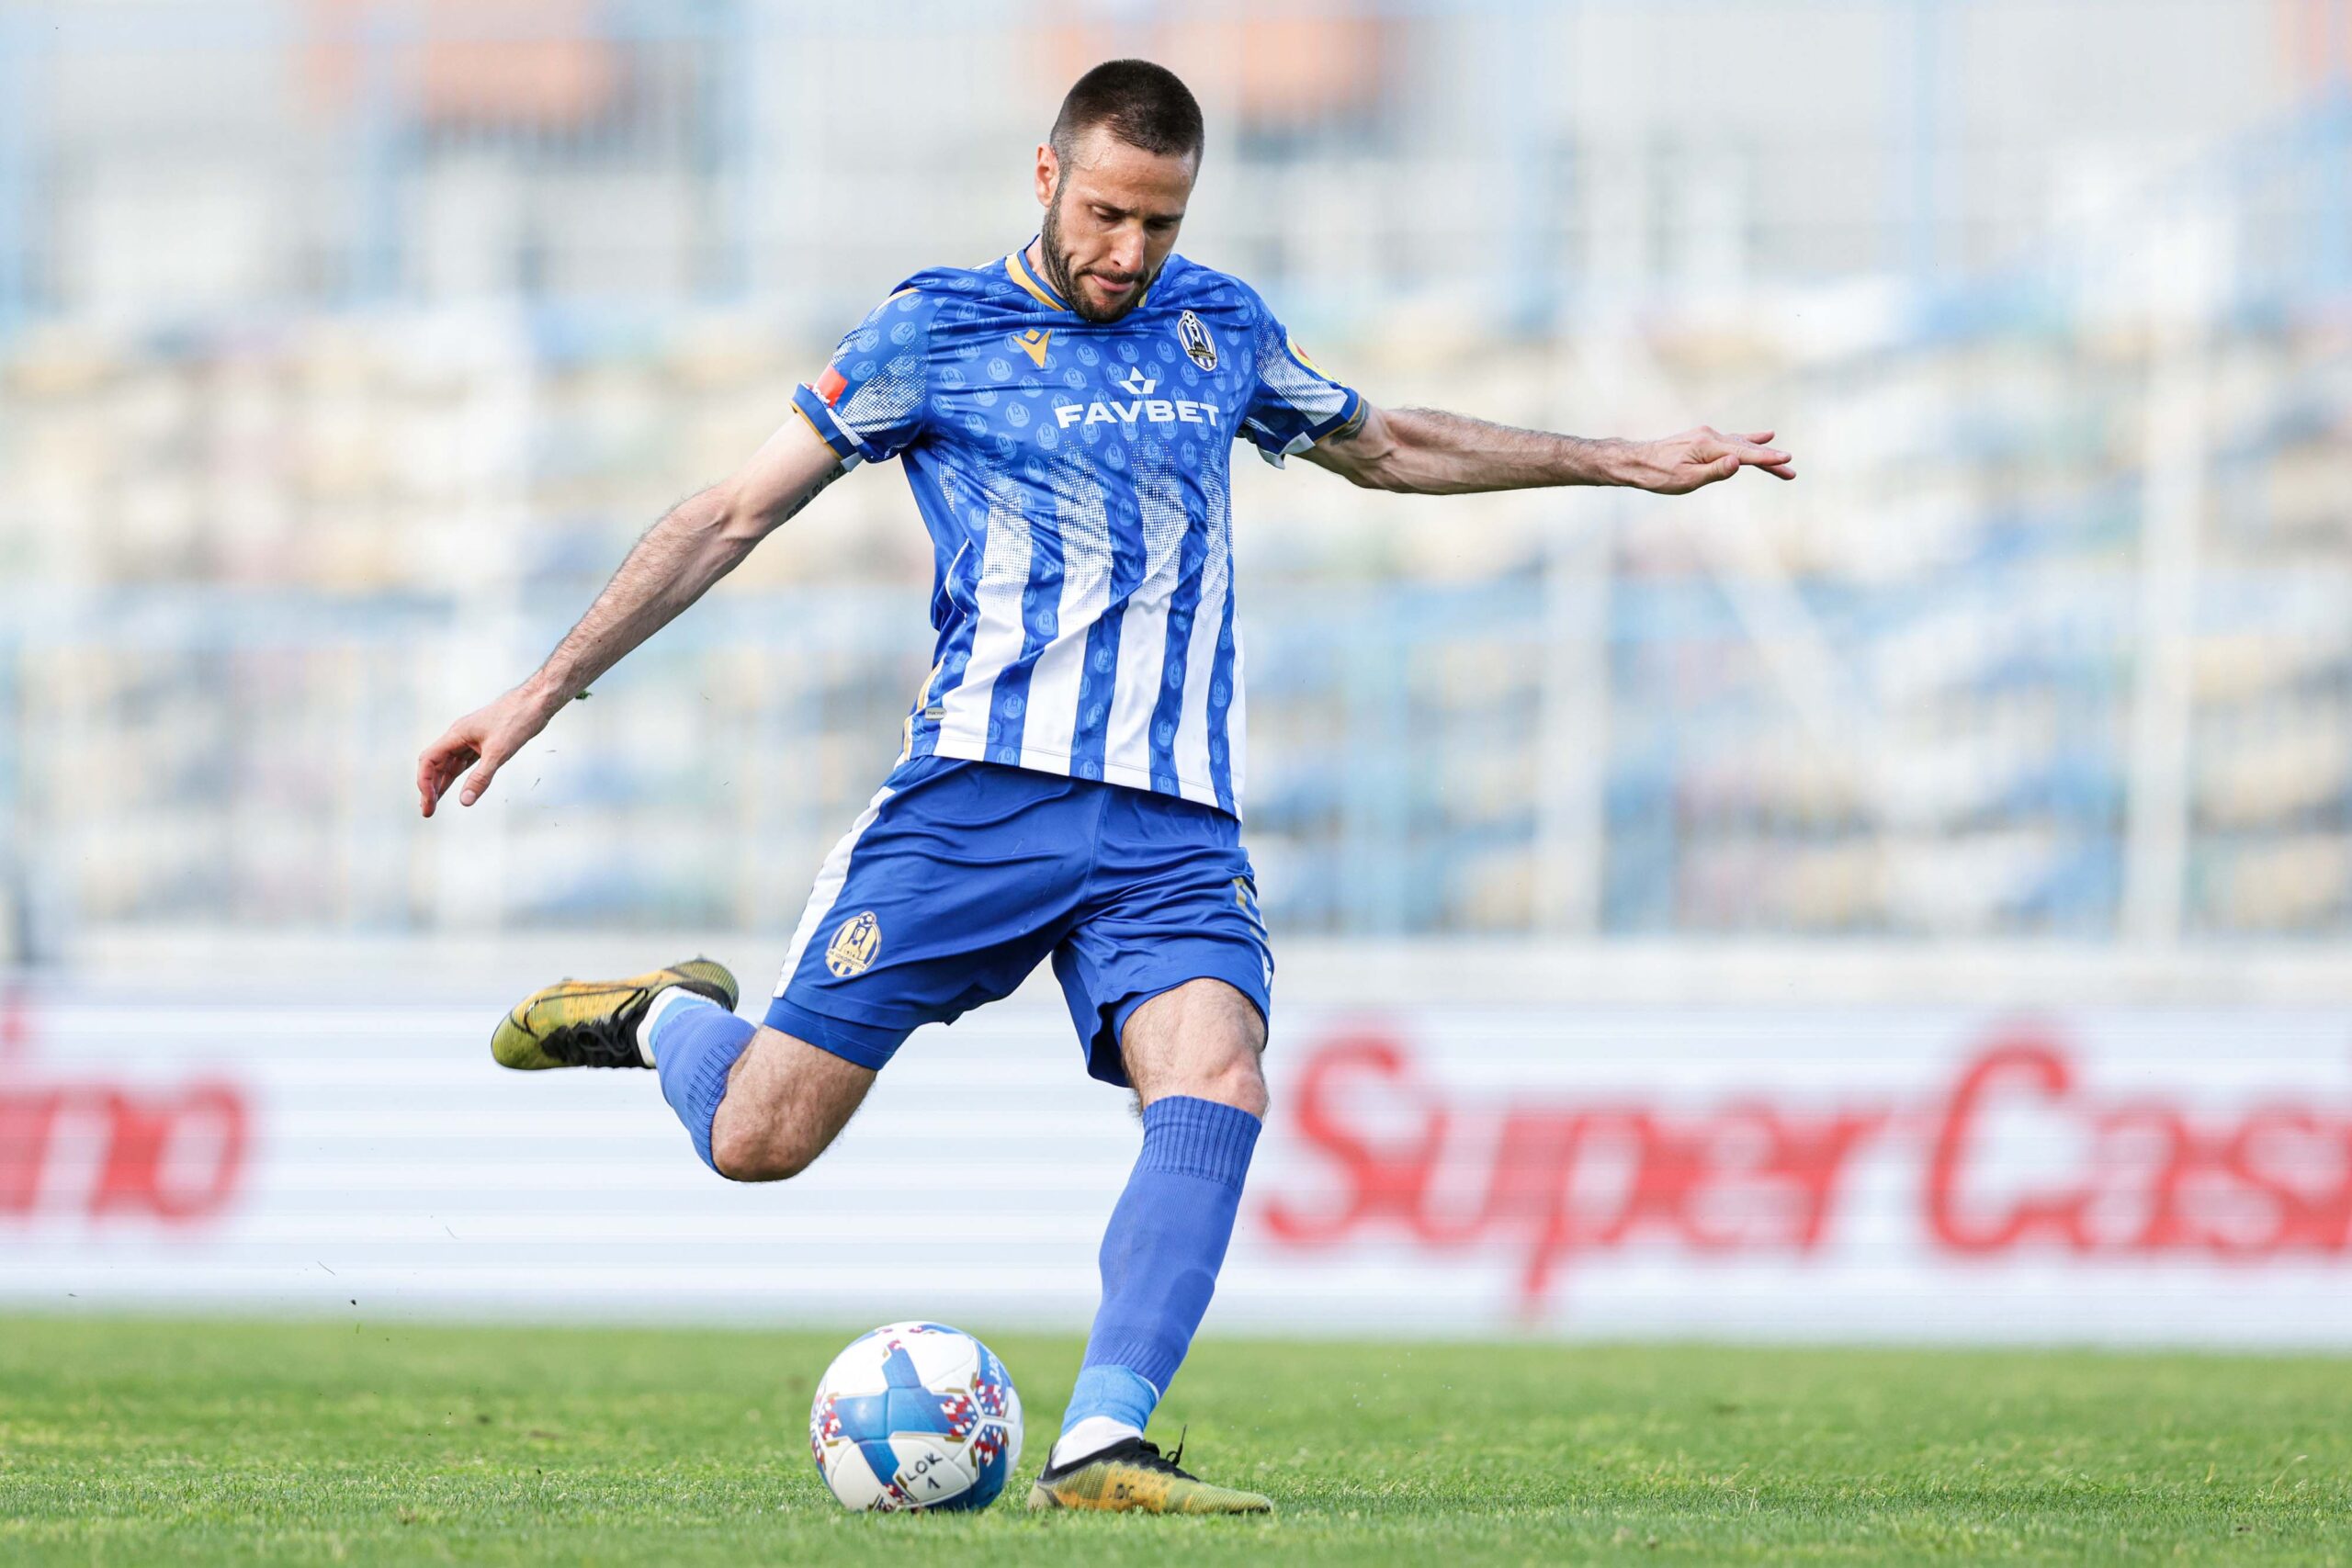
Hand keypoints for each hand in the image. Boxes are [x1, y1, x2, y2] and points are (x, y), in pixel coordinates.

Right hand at [416, 683, 560, 817]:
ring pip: (450, 764)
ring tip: (435, 804)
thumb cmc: (518, 720)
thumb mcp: (499, 753)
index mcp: (456, 734)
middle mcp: (459, 736)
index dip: (425, 782)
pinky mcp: (483, 742)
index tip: (429, 802)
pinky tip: (457, 788)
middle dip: (430, 788)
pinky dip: (458, 776)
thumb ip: (481, 777)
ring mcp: (470, 738)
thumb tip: (465, 801)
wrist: (536, 701)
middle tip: (428, 812)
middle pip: (436, 764)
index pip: (429, 760)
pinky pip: (464, 762)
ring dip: (442, 783)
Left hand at [1614, 428, 1794, 493]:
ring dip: (1761, 453)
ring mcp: (1706, 436)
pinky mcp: (1702, 439)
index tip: (1786, 460)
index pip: (1744, 454)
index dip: (1766, 459)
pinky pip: (1732, 441)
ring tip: (1782, 458)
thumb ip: (1715, 471)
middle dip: (1769, 460)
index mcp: (1708, 444)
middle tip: (1791, 470)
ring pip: (1741, 444)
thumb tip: (1738, 462)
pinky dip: (1748, 443)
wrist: (1635, 461)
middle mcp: (1710, 435)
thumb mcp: (1686, 480)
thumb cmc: (1658, 475)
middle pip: (1747, 449)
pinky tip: (1761, 437)